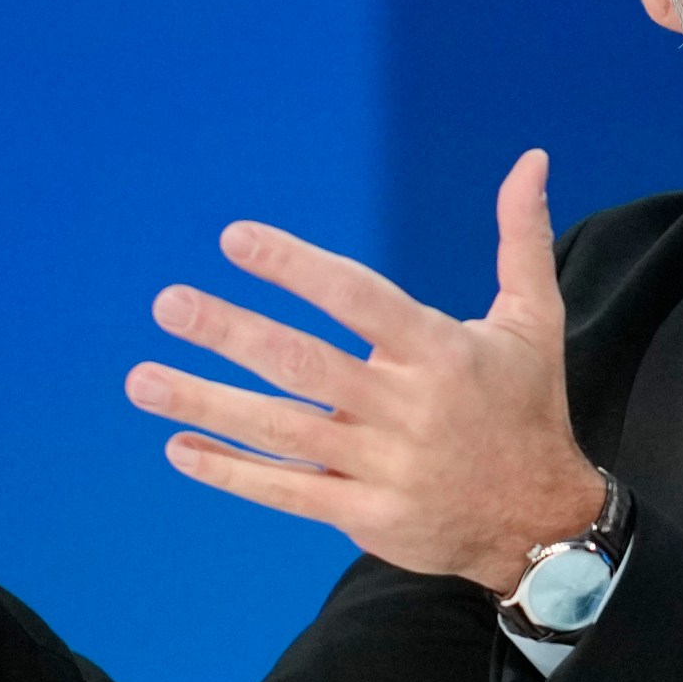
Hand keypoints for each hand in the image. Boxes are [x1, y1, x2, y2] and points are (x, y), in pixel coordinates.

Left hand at [127, 149, 602, 591]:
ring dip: (206, 402)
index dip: (296, 267)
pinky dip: (231, 470)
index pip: (358, 299)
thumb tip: (531, 159)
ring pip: (281, 430)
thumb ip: (521, 239)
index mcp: (441, 351)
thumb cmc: (527, 407)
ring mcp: (383, 466)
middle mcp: (407, 407)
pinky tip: (179, 446)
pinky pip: (287, 491)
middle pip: (303, 364)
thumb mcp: (534, 322)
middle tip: (168, 303)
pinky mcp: (366, 515)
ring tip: (141, 378)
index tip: (234, 240)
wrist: (541, 522)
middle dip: (230, 332)